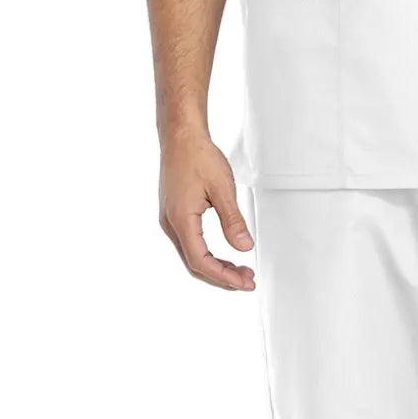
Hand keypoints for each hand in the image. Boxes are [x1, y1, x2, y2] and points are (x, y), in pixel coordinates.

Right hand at [158, 128, 254, 289]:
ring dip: (215, 266)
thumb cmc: (197, 155)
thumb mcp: (222, 188)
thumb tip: (244, 246)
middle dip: (222, 276)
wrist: (180, 136)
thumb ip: (233, 220)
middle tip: (247, 280)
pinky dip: (207, 254)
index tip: (243, 282)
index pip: (200, 261)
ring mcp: (170, 220)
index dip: (223, 276)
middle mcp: (171, 223)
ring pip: (192, 255)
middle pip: (194, 264)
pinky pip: (190, 243)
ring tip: (240, 270)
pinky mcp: (174, 214)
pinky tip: (223, 255)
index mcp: (181, 219)